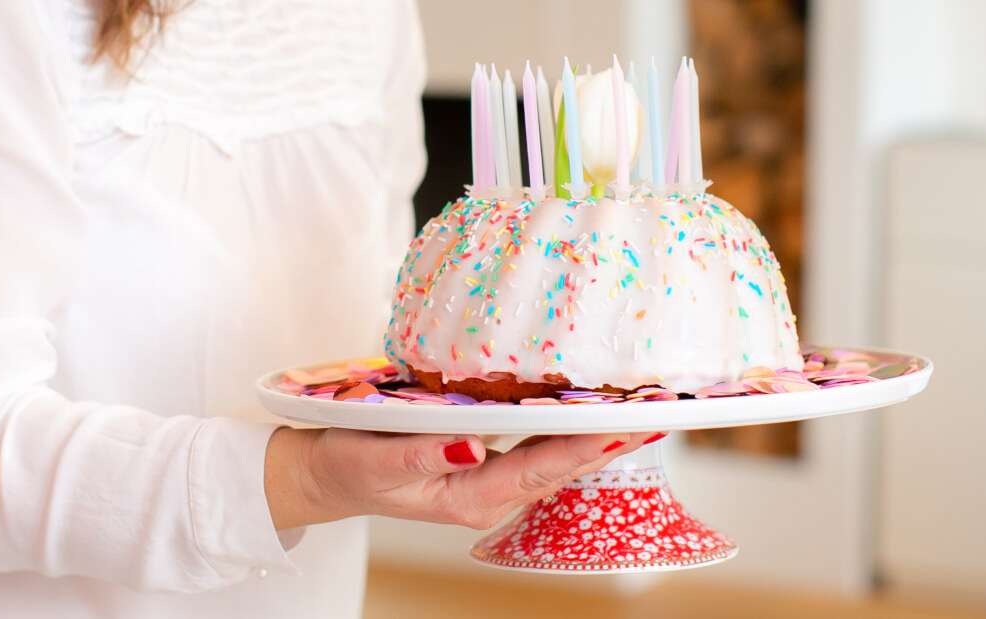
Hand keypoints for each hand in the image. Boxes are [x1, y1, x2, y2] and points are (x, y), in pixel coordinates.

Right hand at [264, 428, 661, 530]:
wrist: (326, 473)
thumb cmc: (348, 466)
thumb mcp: (375, 460)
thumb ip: (423, 455)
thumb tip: (473, 446)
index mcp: (471, 496)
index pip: (541, 468)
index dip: (585, 445)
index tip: (626, 423)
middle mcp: (491, 491)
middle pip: (562, 464)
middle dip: (610, 437)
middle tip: (659, 407)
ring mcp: (491, 477)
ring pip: (555, 453)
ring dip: (597, 429)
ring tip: (641, 402)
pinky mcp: (486, 459)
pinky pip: (537, 441)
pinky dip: (566, 422)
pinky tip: (587, 402)